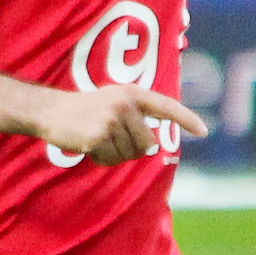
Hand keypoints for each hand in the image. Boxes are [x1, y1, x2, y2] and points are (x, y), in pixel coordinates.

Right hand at [32, 84, 209, 164]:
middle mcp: (125, 104)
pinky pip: (111, 160)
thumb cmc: (86, 110)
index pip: (166, 106)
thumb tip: (153, 146)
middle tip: (110, 138)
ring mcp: (112, 119)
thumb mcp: (114, 102)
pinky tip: (89, 146)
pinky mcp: (98, 136)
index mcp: (132, 94)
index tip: (203, 131)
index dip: (186, 119)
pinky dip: (101, 159)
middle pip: (147, 143)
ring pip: (130, 154)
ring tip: (97, 139)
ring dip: (114, 154)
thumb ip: (136, 116)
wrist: (51, 111)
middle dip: (131, 148)